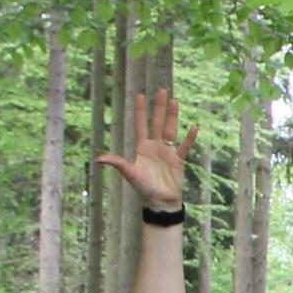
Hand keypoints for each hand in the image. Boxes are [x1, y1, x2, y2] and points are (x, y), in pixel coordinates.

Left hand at [98, 85, 191, 209]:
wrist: (161, 202)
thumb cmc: (144, 188)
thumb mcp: (130, 173)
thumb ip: (117, 163)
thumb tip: (98, 159)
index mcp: (142, 147)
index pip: (141, 124)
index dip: (141, 110)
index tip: (141, 95)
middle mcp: (155, 146)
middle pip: (157, 122)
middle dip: (159, 107)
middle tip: (162, 90)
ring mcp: (168, 151)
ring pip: (171, 129)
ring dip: (173, 116)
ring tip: (175, 101)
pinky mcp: (178, 160)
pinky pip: (185, 146)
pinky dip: (189, 137)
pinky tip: (193, 126)